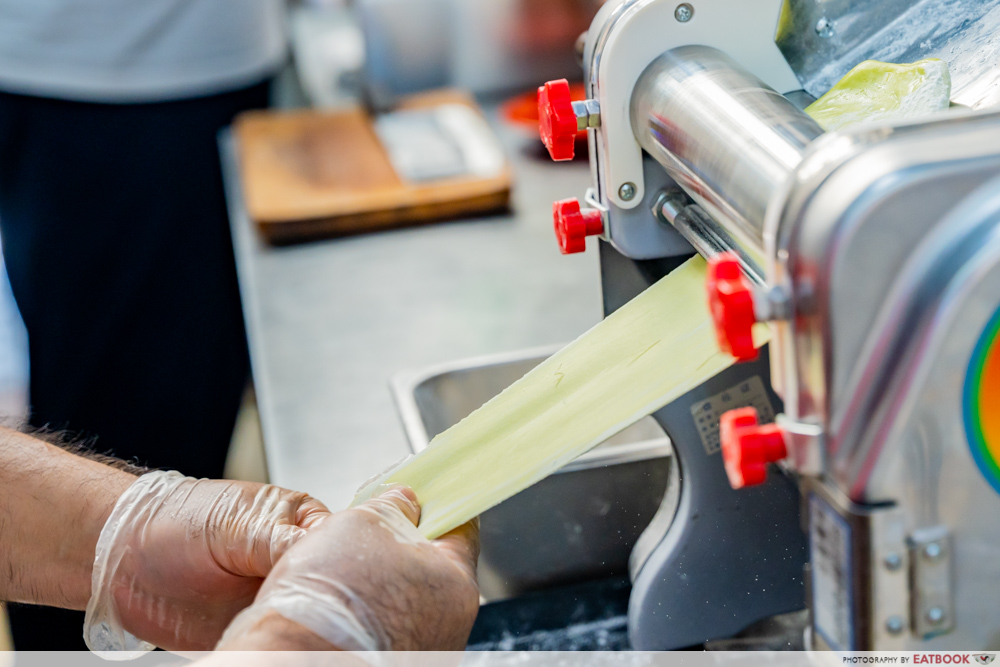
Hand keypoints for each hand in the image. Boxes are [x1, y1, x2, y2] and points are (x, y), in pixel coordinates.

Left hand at [84, 471, 329, 653]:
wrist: (119, 556)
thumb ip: (279, 539)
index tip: (349, 586)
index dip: (347, 566)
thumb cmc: (177, 520)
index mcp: (298, 524)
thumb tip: (323, 551)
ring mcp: (270, 599)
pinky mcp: (249, 631)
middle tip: (324, 620)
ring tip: (302, 638)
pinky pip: (273, 643)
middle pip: (329, 589)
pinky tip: (279, 648)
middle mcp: (289, 563)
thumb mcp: (234, 522)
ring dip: (306, 633)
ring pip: (306, 622)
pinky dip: (278, 648)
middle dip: (331, 608)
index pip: (340, 546)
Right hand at [217, 486, 479, 650]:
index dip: (435, 505)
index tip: (417, 496)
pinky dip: (370, 609)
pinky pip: (389, 623)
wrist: (296, 660)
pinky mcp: (396, 660)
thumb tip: (402, 500)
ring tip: (346, 572)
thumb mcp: (360, 524)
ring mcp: (425, 648)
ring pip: (409, 595)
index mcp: (456, 584)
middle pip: (434, 564)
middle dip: (403, 544)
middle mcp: (450, 624)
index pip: (461, 528)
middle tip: (369, 533)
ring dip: (384, 579)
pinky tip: (343, 603)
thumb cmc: (331, 602)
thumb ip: (392, 505)